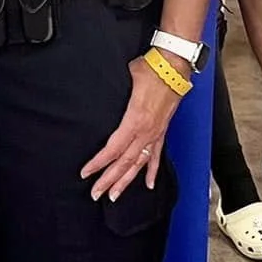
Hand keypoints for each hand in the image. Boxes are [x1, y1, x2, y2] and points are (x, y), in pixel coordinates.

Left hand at [81, 55, 184, 201]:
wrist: (174, 66)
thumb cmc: (150, 69)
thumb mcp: (126, 78)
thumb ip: (113, 91)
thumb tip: (99, 92)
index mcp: (134, 120)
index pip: (113, 149)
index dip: (99, 163)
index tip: (86, 173)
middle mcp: (145, 132)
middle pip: (124, 162)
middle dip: (109, 180)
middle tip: (96, 194)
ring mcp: (155, 133)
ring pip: (139, 164)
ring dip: (126, 181)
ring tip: (114, 195)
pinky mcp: (162, 131)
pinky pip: (156, 156)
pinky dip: (152, 171)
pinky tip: (148, 184)